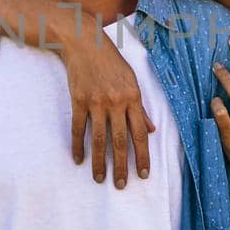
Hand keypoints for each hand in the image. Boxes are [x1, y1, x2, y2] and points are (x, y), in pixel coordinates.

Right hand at [65, 30, 155, 187]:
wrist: (85, 43)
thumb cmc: (111, 62)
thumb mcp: (132, 80)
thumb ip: (141, 107)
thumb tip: (152, 129)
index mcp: (133, 97)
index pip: (140, 133)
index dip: (143, 156)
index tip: (143, 174)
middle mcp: (116, 102)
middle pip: (120, 141)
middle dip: (122, 166)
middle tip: (121, 185)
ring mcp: (96, 102)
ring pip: (98, 139)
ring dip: (99, 162)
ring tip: (100, 179)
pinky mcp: (78, 100)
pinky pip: (78, 128)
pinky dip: (77, 145)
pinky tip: (78, 160)